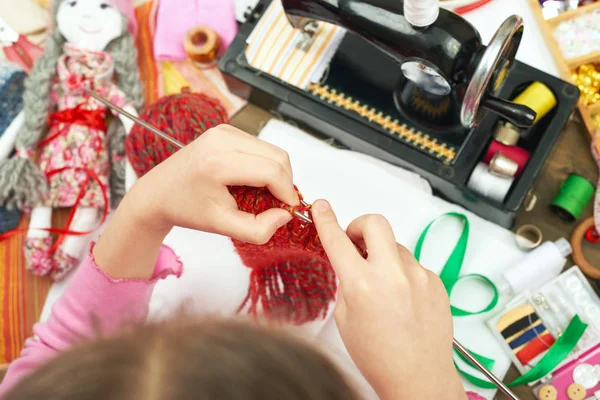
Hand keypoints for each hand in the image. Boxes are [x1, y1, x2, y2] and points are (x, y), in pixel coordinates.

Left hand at [131, 124, 297, 242]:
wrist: (157, 193)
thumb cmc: (186, 209)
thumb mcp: (222, 226)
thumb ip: (258, 229)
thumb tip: (285, 215)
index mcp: (218, 162)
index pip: (272, 171)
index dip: (287, 192)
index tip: (289, 209)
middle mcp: (222, 139)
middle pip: (278, 157)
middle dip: (285, 182)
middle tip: (277, 204)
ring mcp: (224, 131)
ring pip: (272, 150)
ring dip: (276, 174)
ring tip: (262, 195)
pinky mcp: (226, 130)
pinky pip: (260, 146)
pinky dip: (265, 165)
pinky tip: (251, 182)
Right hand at [311, 200, 465, 399]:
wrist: (419, 378)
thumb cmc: (381, 358)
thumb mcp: (346, 319)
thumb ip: (347, 283)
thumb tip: (350, 262)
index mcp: (363, 284)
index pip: (338, 239)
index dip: (326, 219)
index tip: (322, 207)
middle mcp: (392, 274)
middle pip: (375, 223)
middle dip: (359, 225)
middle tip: (355, 241)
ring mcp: (418, 276)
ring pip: (395, 246)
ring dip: (383, 255)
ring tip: (383, 286)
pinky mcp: (435, 281)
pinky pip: (413, 264)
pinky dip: (402, 273)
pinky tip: (402, 299)